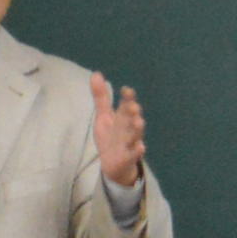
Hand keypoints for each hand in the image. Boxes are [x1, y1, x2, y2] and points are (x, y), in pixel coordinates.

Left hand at [92, 72, 146, 187]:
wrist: (115, 164)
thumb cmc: (111, 137)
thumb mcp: (104, 116)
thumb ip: (101, 97)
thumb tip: (96, 73)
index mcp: (123, 117)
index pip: (126, 104)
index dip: (127, 97)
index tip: (126, 90)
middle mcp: (129, 127)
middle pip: (132, 118)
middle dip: (133, 111)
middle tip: (132, 105)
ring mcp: (130, 142)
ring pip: (136, 134)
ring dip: (138, 128)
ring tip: (139, 121)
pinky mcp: (129, 157)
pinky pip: (135, 154)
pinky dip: (138, 150)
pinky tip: (140, 147)